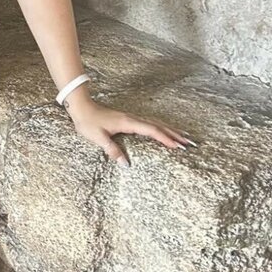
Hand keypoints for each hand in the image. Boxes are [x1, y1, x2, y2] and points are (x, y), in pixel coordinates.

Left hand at [66, 98, 195, 166]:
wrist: (82, 107)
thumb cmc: (88, 122)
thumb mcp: (98, 138)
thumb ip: (112, 150)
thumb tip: (126, 164)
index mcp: (128, 123)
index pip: (151, 131)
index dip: (165, 138)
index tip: (177, 146)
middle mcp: (133, 119)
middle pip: (159, 126)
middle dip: (174, 135)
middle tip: (190, 143)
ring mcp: (132, 118)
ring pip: (156, 123)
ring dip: (170, 130)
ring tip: (184, 138)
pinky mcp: (129, 119)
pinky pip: (149, 123)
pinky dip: (160, 128)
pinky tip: (164, 132)